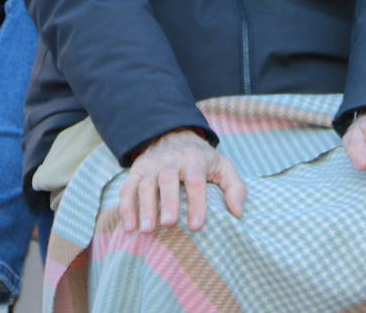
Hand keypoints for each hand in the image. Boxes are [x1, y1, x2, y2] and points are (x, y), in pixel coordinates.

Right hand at [119, 128, 245, 233]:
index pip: (196, 180)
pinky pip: (128, 188)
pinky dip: (126, 208)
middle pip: (167, 180)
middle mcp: (171, 160)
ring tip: (147, 230)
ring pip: (145, 185)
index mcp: (195, 159)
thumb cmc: (202, 159)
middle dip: (167, 202)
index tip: (197, 226)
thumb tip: (238, 213)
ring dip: (144, 207)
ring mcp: (151, 165)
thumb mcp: (223, 167)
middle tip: (168, 224)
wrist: (173, 135)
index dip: (197, 202)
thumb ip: (234, 188)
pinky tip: (129, 228)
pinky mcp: (137, 171)